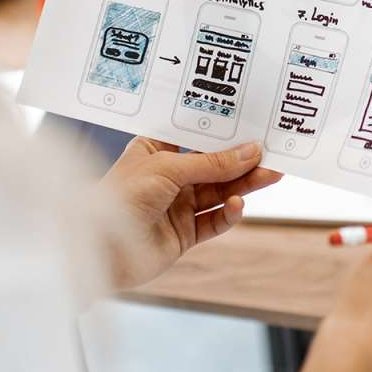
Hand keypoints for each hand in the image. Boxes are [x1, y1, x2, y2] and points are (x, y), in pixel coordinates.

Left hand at [98, 138, 281, 289]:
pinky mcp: (184, 233)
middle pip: (214, 166)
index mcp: (156, 151)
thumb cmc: (121, 196)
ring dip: (244, 185)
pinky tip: (237, 205)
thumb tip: (250, 152)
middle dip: (242, 161)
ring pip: (219, 193)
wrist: (99, 247)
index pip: (195, 136)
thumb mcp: (168, 169)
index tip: (253, 123)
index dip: (223, 131)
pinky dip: (229, 214)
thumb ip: (212, 163)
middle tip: (272, 154)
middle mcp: (168, 176)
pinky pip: (213, 221)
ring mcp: (177, 205)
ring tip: (271, 175)